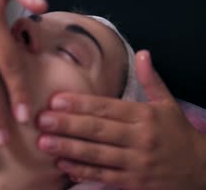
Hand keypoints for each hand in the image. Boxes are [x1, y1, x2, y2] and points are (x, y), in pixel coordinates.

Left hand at [36, 50, 205, 188]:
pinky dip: (82, 171)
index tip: (56, 100)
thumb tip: (143, 53)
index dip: (80, 104)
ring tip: (44, 142)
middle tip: (42, 120)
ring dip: (69, 149)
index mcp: (144, 116)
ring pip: (97, 154)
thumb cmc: (177, 133)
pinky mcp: (133, 183)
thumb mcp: (167, 104)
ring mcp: (136, 163)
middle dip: (68, 125)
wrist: (200, 170)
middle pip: (98, 130)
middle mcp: (140, 138)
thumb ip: (151, 80)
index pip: (107, 108)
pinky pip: (104, 176)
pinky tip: (62, 165)